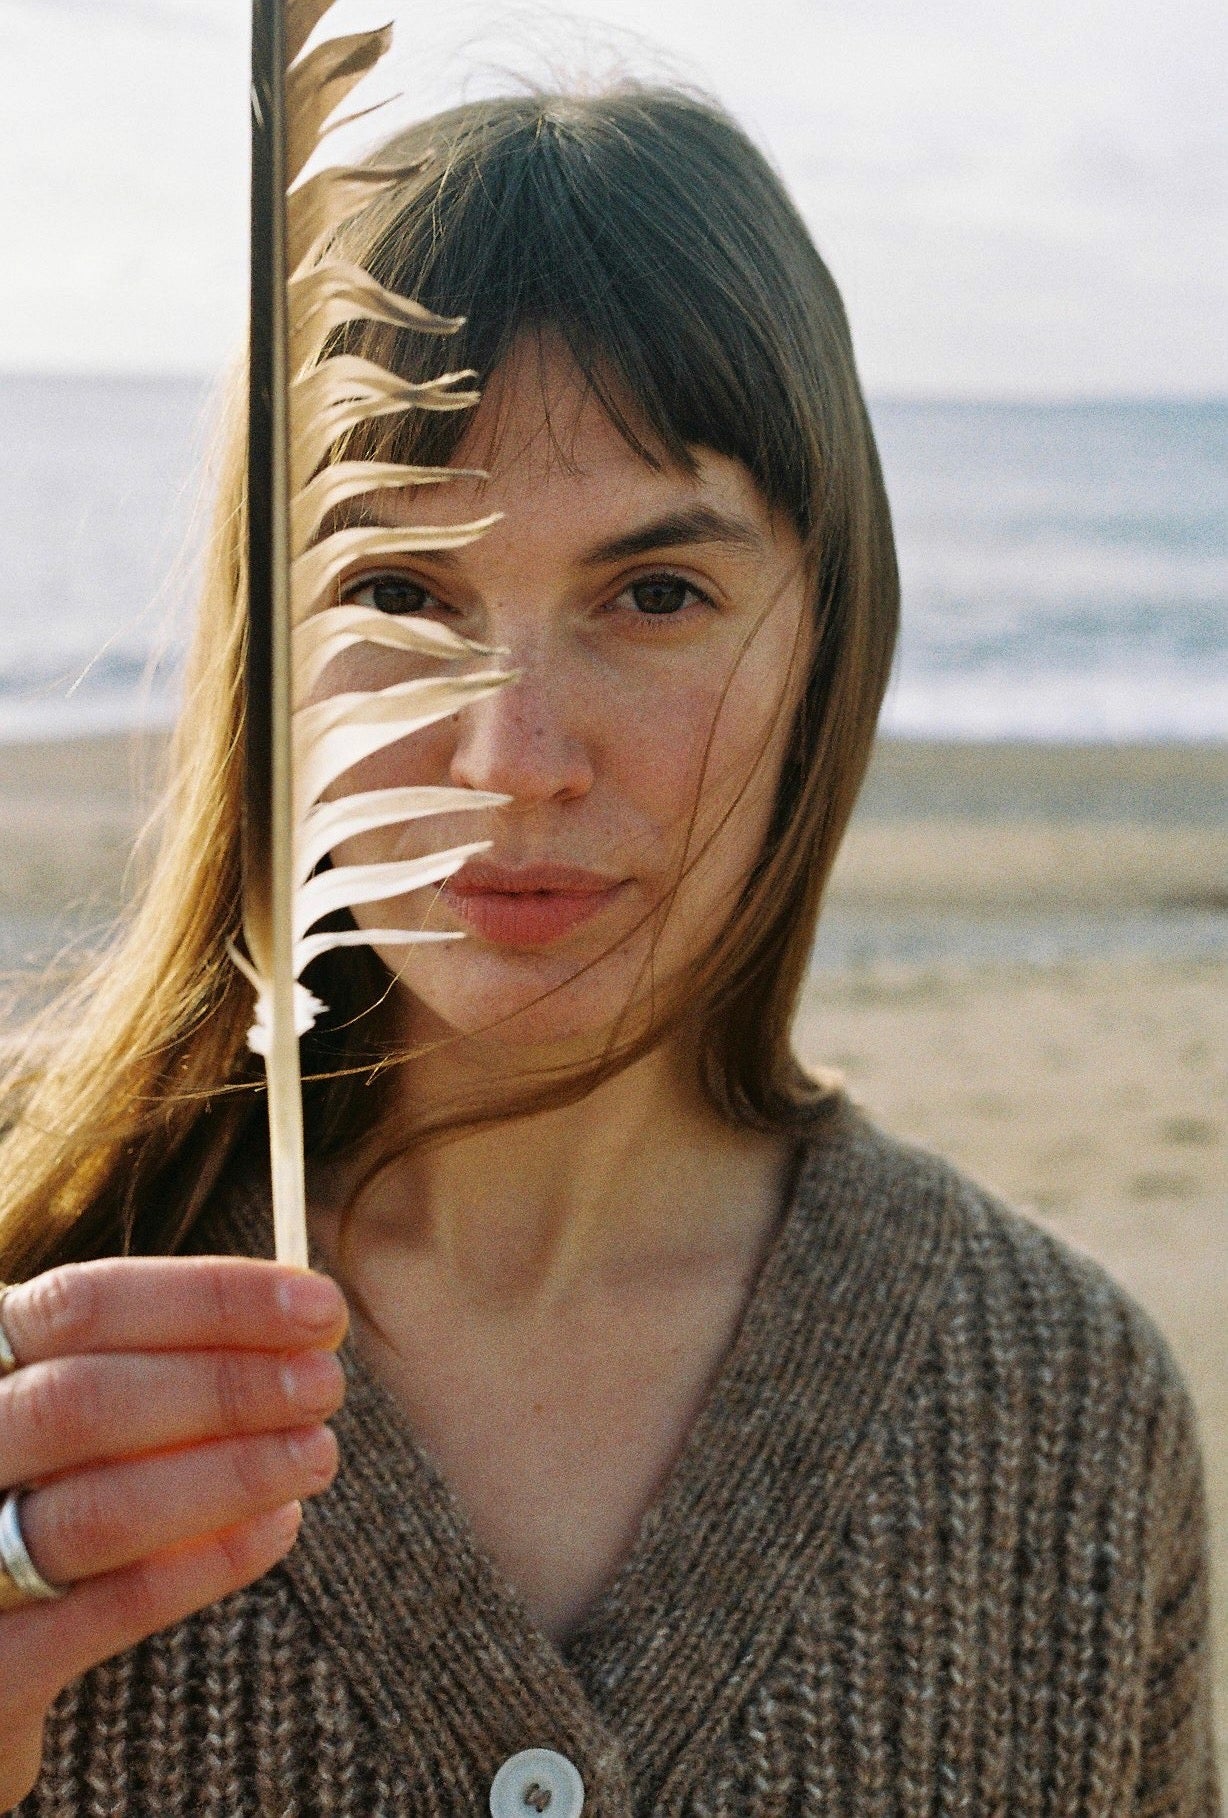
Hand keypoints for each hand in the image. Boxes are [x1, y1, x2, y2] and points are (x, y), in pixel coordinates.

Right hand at [0, 1256, 346, 1809]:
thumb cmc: (42, 1501)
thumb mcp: (70, 1419)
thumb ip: (157, 1367)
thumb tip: (303, 1322)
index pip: (81, 1305)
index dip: (210, 1300)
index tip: (318, 1309)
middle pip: (82, 1401)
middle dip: (224, 1386)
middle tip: (325, 1384)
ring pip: (96, 1511)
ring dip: (229, 1475)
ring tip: (314, 1454)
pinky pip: (107, 1612)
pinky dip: (207, 1564)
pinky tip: (277, 1528)